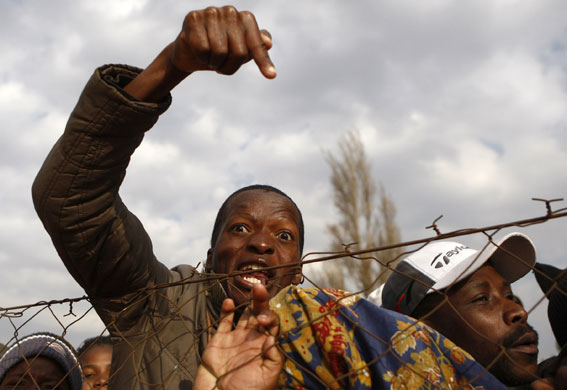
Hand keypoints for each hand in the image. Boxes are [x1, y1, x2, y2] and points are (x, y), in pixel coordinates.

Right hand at [124, 6, 274, 101]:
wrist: (190, 53)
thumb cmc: (220, 51)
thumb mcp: (242, 51)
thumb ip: (257, 47)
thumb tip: (268, 42)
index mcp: (246, 18)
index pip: (256, 44)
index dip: (263, 61)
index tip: (271, 76)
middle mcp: (230, 11)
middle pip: (239, 52)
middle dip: (231, 66)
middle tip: (222, 65)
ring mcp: (212, 12)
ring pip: (220, 52)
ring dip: (215, 63)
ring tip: (210, 57)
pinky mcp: (194, 17)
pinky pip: (203, 49)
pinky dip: (201, 57)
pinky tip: (198, 51)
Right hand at [195, 284, 281, 389]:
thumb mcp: (267, 377)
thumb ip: (273, 357)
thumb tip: (274, 335)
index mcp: (264, 346)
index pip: (272, 324)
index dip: (270, 317)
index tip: (262, 320)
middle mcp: (251, 339)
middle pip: (259, 314)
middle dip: (261, 300)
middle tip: (259, 287)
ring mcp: (235, 338)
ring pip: (244, 314)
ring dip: (248, 301)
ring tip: (252, 288)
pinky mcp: (219, 340)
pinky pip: (224, 321)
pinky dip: (227, 310)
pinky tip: (229, 302)